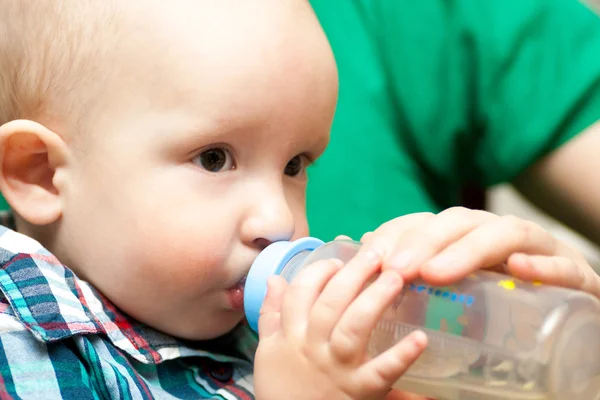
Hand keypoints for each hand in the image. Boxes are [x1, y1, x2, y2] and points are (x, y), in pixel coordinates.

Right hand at [254, 249, 426, 399]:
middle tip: (375, 254)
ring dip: (374, 300)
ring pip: (353, 327)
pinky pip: (382, 372)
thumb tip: (275, 278)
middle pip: (331, 304)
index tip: (337, 261)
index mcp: (291, 334)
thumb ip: (270, 313)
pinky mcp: (360, 390)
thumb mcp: (267, 349)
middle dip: (352, 275)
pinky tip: (419, 338)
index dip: (319, 272)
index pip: (302, 293)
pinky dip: (401, 356)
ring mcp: (337, 368)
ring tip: (395, 278)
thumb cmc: (283, 386)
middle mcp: (313, 347)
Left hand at [358, 207, 599, 296]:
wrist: (572, 332)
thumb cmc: (504, 313)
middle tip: (395, 270)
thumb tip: (368, 251)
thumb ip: (418, 275)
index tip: (371, 255)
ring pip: (507, 234)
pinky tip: (519, 269)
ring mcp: (542, 254)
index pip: (429, 222)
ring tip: (435, 273)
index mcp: (470, 239)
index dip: (398, 233)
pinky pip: (564, 268)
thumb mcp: (456, 297)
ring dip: (468, 250)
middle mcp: (502, 238)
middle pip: (461, 223)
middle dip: (424, 241)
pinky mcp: (578, 281)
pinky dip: (543, 266)